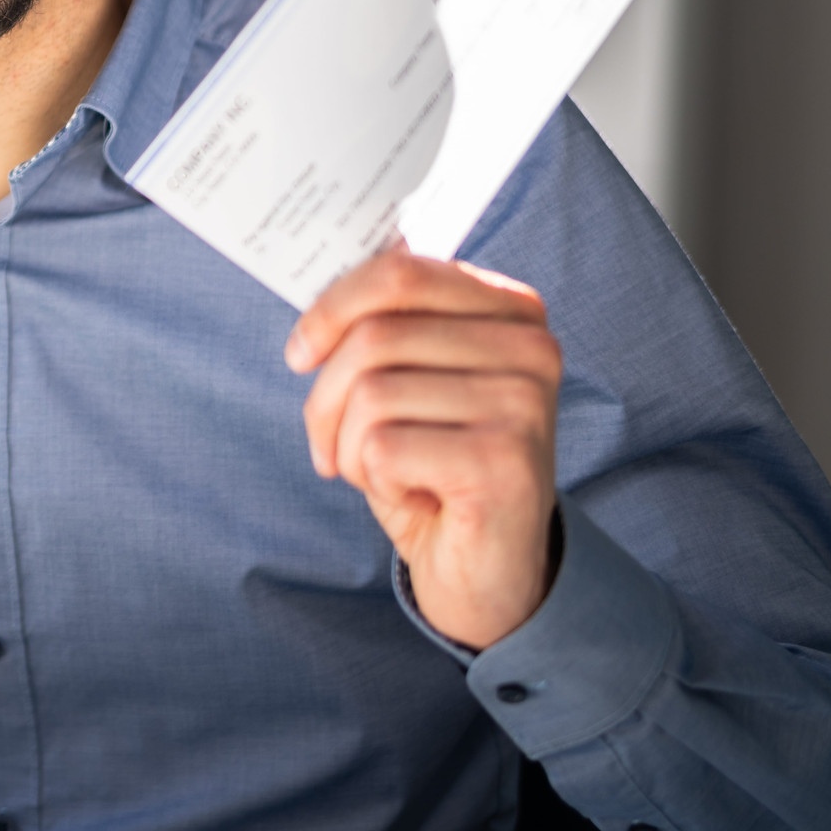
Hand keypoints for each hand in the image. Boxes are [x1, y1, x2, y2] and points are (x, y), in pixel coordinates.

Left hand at [285, 247, 561, 649]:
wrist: (486, 570)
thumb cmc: (434, 466)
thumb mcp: (408, 380)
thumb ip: (384, 321)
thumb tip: (322, 260)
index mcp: (511, 310)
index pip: (399, 272)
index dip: (330, 309)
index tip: (298, 353)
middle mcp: (531, 348)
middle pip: (374, 337)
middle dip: (326, 400)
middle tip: (333, 447)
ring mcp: (525, 403)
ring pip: (370, 394)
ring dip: (349, 448)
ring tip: (387, 474)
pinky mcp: (504, 461)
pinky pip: (382, 448)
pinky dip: (375, 480)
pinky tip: (416, 497)